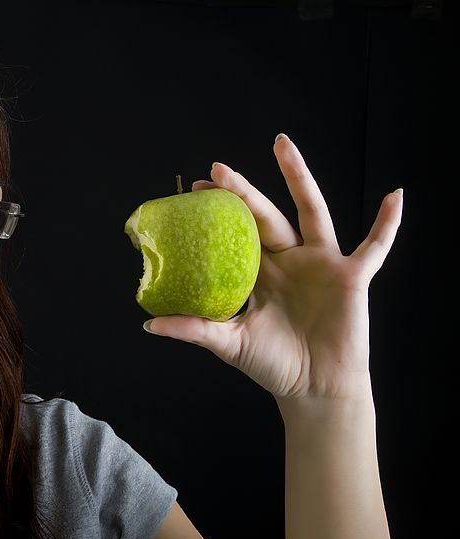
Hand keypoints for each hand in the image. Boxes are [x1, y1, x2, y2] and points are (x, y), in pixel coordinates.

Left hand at [144, 134, 402, 401]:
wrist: (314, 389)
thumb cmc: (273, 365)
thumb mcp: (229, 343)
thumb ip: (193, 328)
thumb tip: (148, 324)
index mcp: (260, 273)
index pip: (236, 233)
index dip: (220, 210)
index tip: (197, 188)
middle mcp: (289, 261)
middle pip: (265, 216)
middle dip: (243, 191)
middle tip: (218, 168)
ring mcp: (321, 264)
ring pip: (311, 211)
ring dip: (299, 177)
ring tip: (281, 144)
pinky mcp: (351, 276)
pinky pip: (375, 246)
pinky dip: (387, 223)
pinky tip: (396, 196)